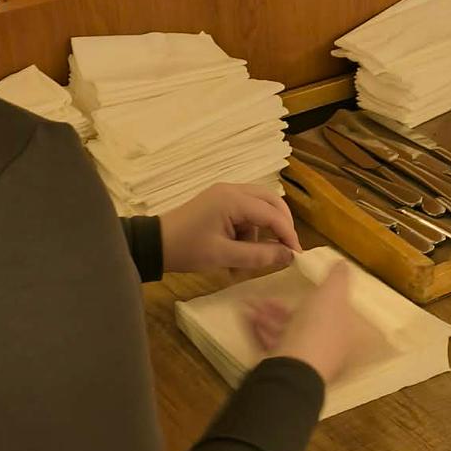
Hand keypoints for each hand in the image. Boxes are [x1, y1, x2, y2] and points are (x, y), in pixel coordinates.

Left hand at [159, 184, 301, 274]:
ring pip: (258, 208)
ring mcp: (224, 195)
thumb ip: (259, 256)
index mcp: (233, 199)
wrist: (154, 245)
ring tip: (251, 260)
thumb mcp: (224, 257)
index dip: (288, 234)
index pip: (272, 214)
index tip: (297, 255)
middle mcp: (232, 190)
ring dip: (261, 233)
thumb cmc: (187, 250)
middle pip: (270, 202)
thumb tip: (288, 256)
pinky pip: (244, 214)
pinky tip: (237, 255)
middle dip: (281, 226)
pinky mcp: (218, 203)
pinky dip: (247, 233)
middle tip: (286, 249)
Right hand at [248, 261, 368, 385]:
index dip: (315, 299)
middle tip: (265, 298)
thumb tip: (344, 264)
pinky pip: (270, 345)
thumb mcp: (332, 294)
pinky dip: (258, 331)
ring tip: (248, 305)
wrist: (292, 368)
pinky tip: (246, 318)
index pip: (331, 314)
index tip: (297, 290)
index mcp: (342, 332)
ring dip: (266, 317)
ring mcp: (303, 360)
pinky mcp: (283, 367)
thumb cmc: (317, 328)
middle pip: (303, 324)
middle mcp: (325, 348)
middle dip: (281, 308)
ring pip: (284, 334)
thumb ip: (337, 278)